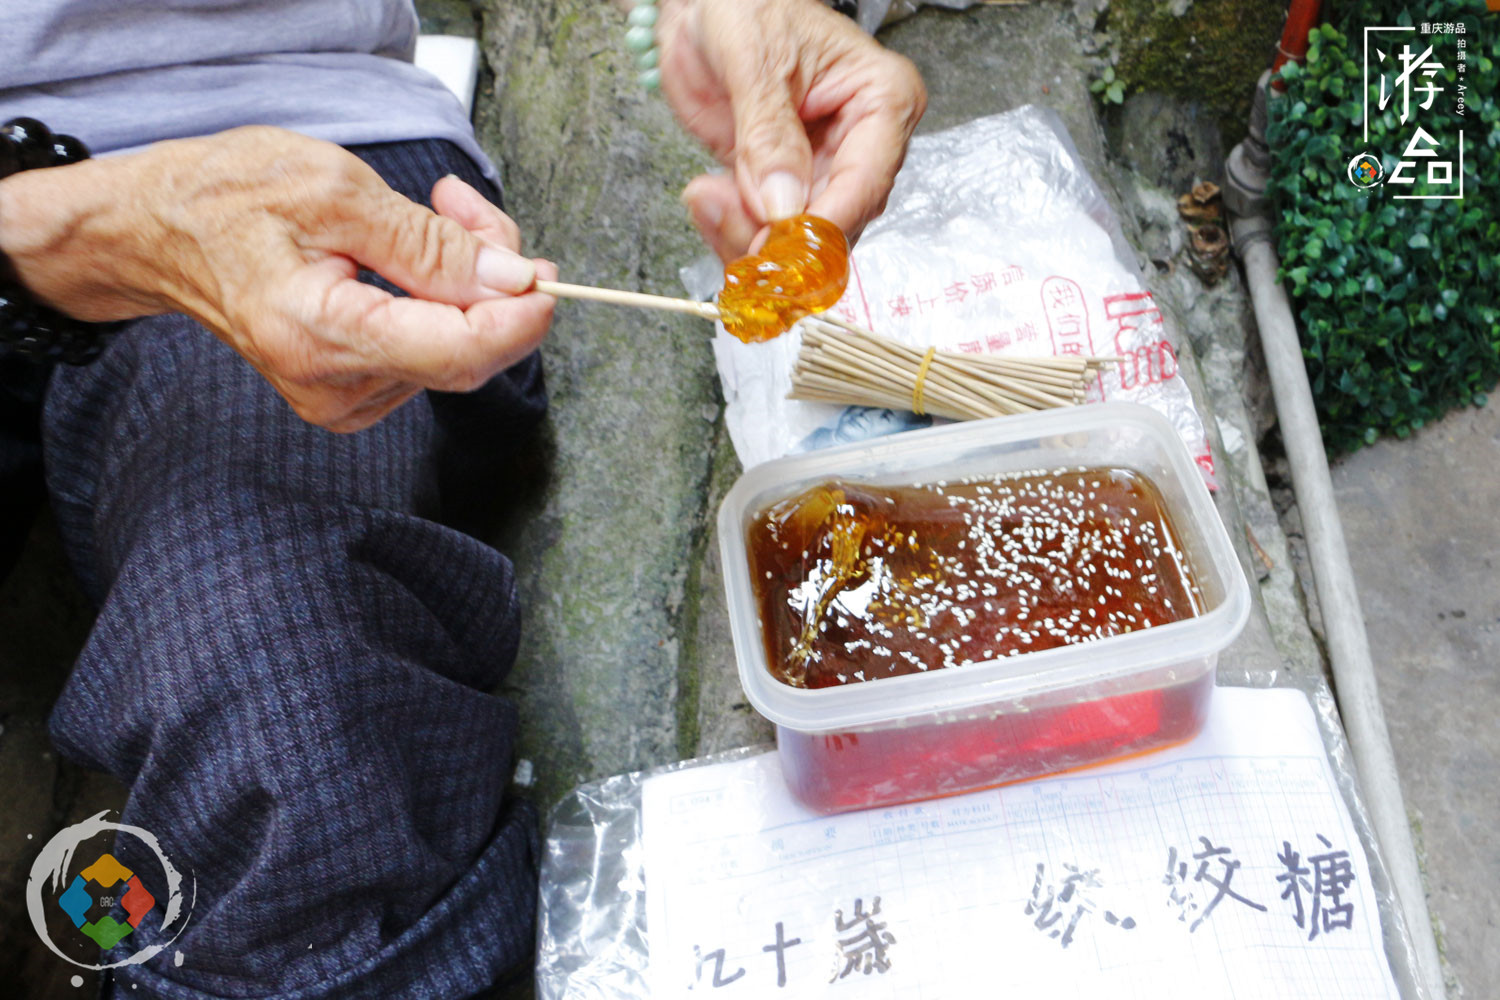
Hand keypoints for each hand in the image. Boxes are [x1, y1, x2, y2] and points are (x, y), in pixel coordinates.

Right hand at [0, 126, 554, 431]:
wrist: (161, 233)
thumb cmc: (227, 200)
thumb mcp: (334, 190)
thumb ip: (430, 244)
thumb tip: (511, 281)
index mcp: (319, 333)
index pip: (455, 351)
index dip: (517, 319)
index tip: (546, 277)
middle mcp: (333, 384)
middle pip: (465, 354)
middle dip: (493, 282)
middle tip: (469, 206)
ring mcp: (342, 397)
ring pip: (455, 351)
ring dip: (467, 282)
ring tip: (432, 213)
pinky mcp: (353, 393)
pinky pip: (429, 353)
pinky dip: (442, 302)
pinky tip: (417, 260)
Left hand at [656, 0, 925, 260]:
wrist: (706, 8)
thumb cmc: (747, 6)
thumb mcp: (753, 57)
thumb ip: (768, 133)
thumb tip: (783, 202)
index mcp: (882, 100)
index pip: (865, 183)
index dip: (821, 225)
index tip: (778, 246)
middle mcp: (862, 145)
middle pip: (837, 226)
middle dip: (780, 237)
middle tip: (725, 215)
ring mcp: (822, 173)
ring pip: (800, 245)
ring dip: (747, 235)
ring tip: (707, 195)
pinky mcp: (783, 191)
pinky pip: (766, 236)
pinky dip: (731, 232)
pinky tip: (707, 198)